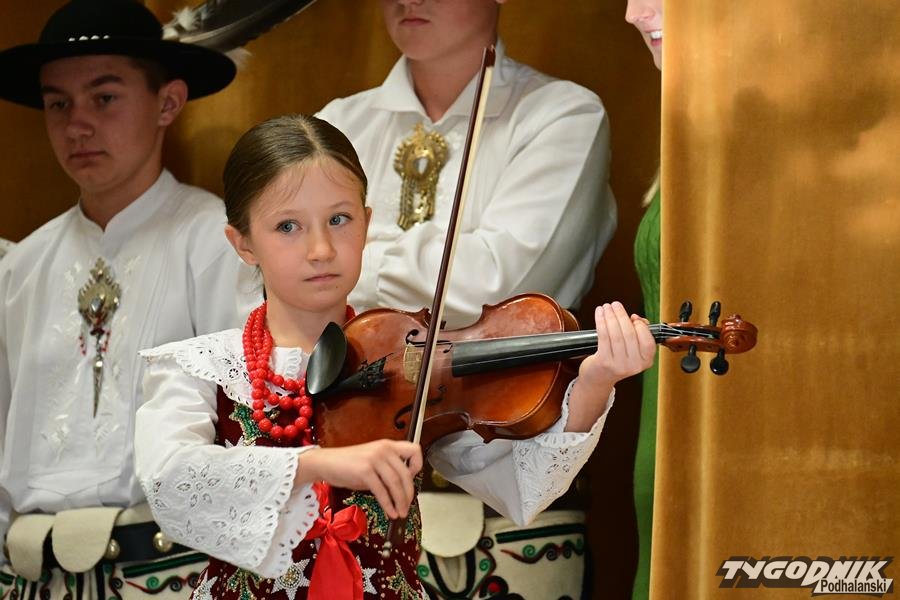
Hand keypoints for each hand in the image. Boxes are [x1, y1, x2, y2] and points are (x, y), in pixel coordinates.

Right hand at [296, 440, 422, 518]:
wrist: (325, 462)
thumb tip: (402, 487)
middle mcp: (383, 449)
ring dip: (400, 502)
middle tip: (408, 505)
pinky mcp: (364, 471)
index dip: (417, 466)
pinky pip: (382, 491)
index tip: (412, 480)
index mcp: (388, 445)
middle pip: (406, 474)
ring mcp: (374, 459)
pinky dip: (388, 505)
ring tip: (400, 513)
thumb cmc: (348, 464)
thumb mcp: (372, 460)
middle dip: (409, 494)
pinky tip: (390, 512)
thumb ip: (388, 468)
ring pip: (396, 484)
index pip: (415, 450)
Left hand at [566, 302, 655, 431]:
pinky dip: (601, 321)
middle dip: (621, 315)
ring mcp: (619, 365)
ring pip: (615, 333)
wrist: (598, 379)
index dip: (640, 325)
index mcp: (645, 361)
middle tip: (615, 304)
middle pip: (629, 333)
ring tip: (606, 307)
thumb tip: (636, 318)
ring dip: (610, 316)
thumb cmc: (616, 360)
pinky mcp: (604, 361)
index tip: (632, 315)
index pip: (648, 340)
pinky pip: (603, 336)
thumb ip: (638, 334)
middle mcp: (634, 365)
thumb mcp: (632, 350)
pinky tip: (600, 314)